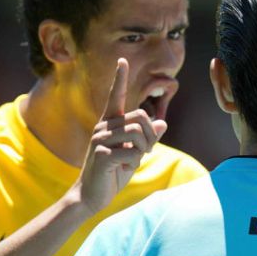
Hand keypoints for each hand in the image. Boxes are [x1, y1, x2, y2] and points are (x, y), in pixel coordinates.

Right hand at [76, 58, 167, 214]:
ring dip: (143, 150)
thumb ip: (148, 137)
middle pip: (141, 116)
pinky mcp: (101, 154)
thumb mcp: (135, 153)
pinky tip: (122, 169)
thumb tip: (162, 122)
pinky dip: (135, 163)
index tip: (122, 60)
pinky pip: (132, 152)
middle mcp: (103, 126)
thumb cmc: (115, 172)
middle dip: (151, 136)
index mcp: (110, 123)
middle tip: (144, 152)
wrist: (93, 195)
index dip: (119, 78)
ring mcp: (100, 138)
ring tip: (132, 160)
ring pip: (138, 133)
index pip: (115, 96)